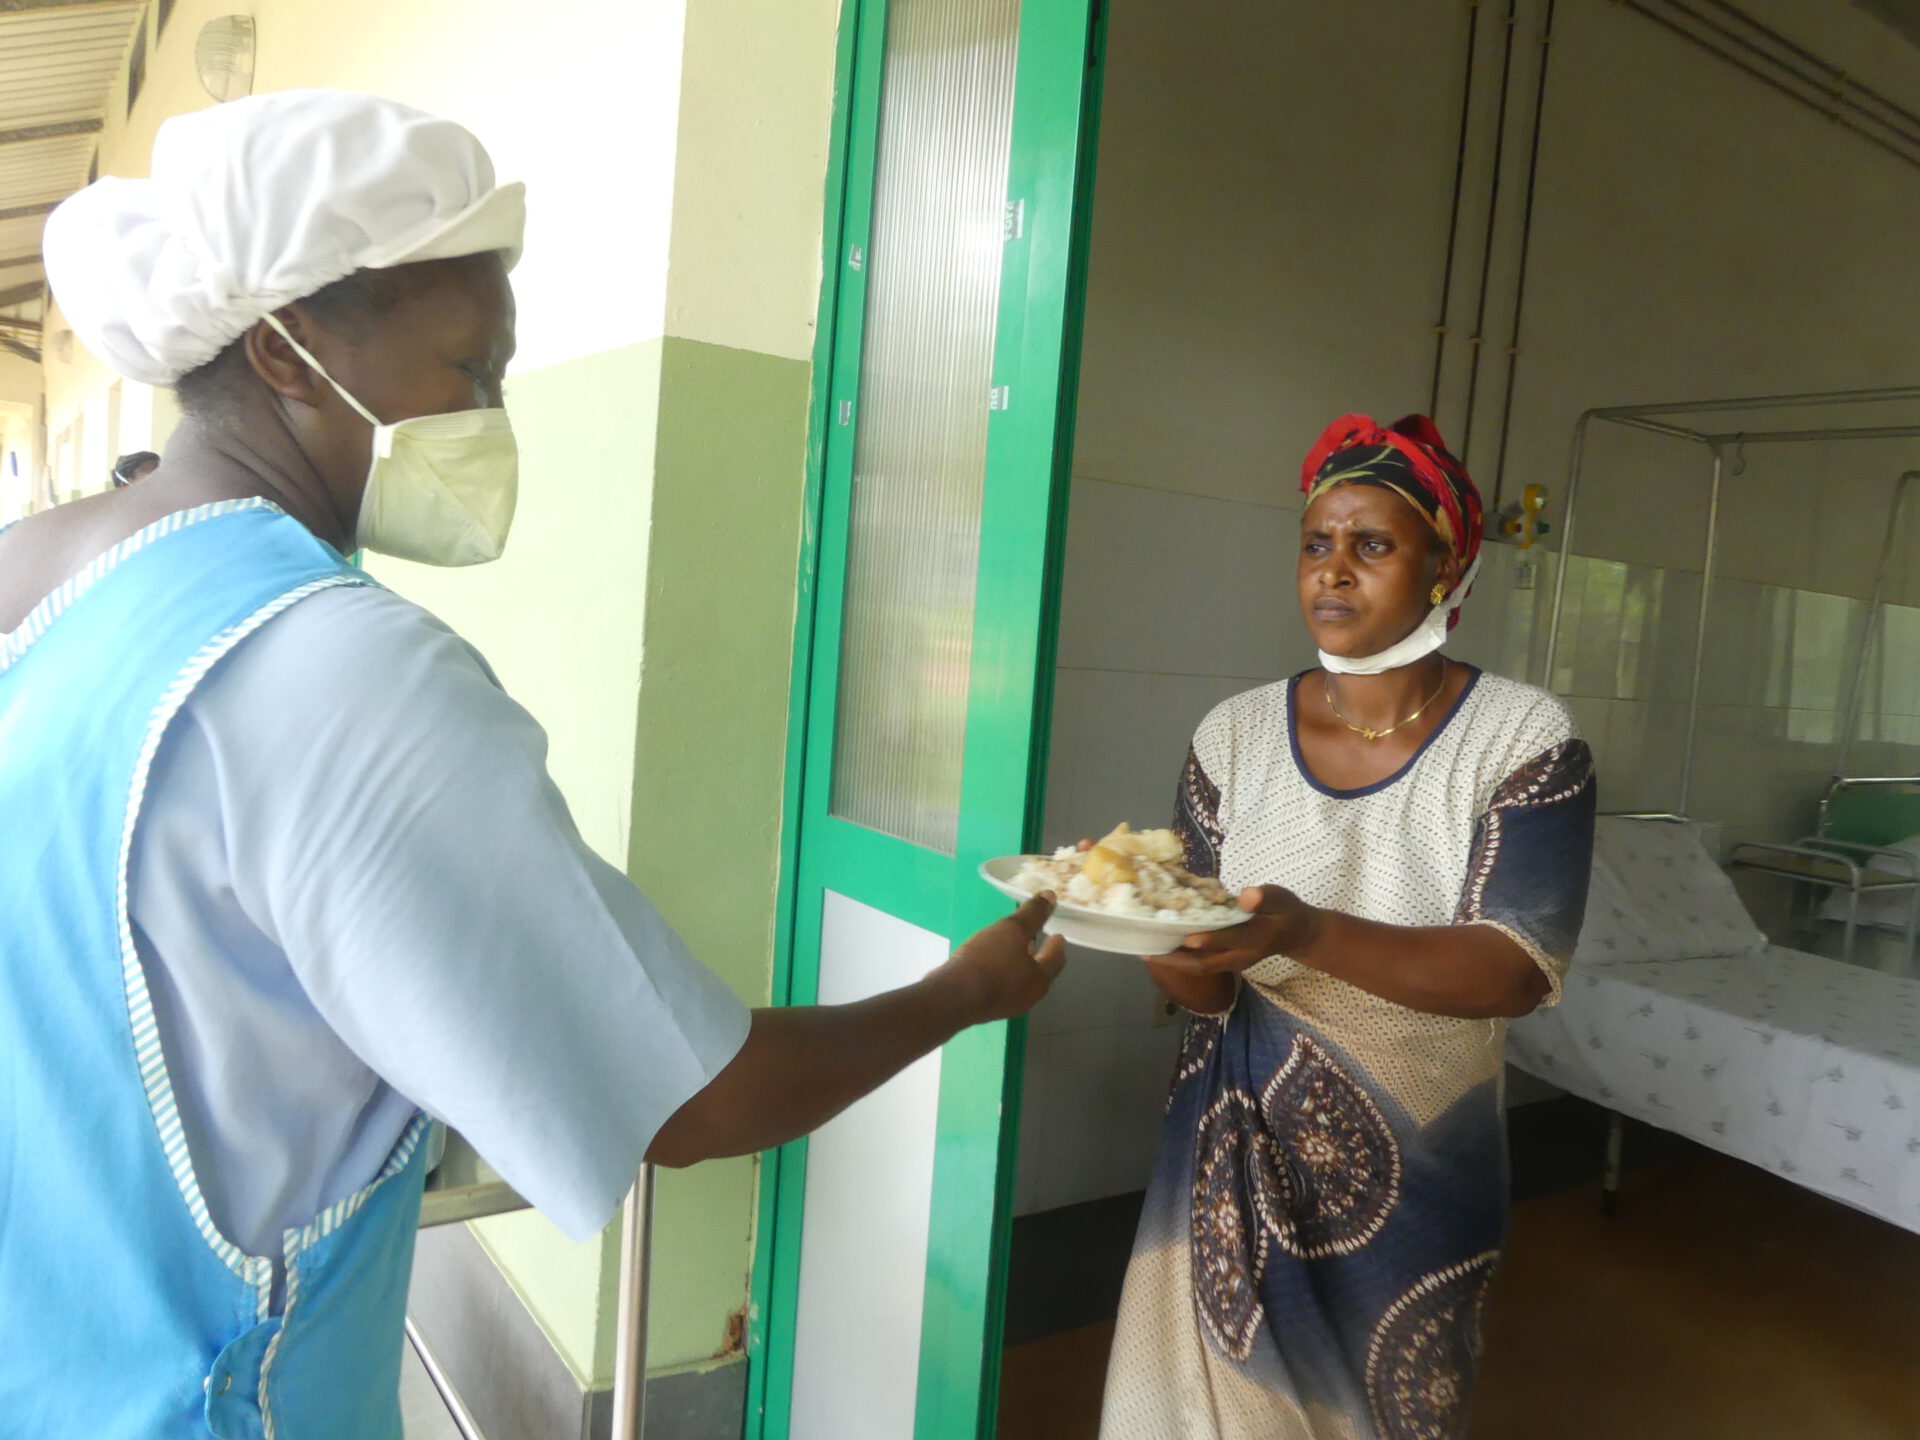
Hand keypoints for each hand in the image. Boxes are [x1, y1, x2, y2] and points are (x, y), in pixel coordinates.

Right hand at [935, 893, 1067, 1022]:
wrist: (953, 996)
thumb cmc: (988, 960)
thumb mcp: (1012, 929)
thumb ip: (1033, 914)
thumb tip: (1051, 896)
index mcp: (1040, 979)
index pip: (1056, 960)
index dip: (1057, 946)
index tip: (1057, 936)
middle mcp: (1027, 996)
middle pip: (1039, 972)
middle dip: (1038, 954)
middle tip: (1034, 939)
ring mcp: (1006, 1005)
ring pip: (1019, 979)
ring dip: (1018, 963)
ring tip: (1010, 948)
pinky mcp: (985, 1008)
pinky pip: (1000, 985)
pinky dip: (1001, 972)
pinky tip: (988, 962)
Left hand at [1151, 885, 1319, 973]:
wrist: (1296, 934)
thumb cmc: (1286, 911)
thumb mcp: (1281, 898)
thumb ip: (1264, 897)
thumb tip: (1245, 897)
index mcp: (1257, 937)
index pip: (1232, 939)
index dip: (1212, 939)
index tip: (1188, 937)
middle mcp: (1242, 956)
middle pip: (1206, 964)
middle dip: (1176, 961)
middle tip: (1148, 952)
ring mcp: (1233, 963)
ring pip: (1199, 968)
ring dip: (1173, 963)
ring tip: (1146, 953)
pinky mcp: (1226, 963)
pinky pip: (1200, 965)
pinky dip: (1179, 960)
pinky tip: (1160, 950)